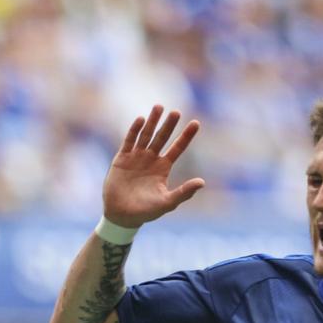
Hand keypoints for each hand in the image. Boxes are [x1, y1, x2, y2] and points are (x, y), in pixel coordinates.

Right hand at [101, 105, 205, 228]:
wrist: (121, 216)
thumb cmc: (145, 212)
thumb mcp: (167, 203)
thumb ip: (184, 192)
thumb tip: (202, 182)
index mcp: (163, 168)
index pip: (178, 148)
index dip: (186, 136)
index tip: (196, 123)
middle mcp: (151, 159)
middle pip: (162, 137)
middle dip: (169, 125)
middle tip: (176, 112)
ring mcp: (136, 157)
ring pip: (146, 135)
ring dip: (152, 122)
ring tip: (159, 107)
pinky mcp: (122, 159)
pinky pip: (129, 141)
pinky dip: (134, 130)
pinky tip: (140, 119)